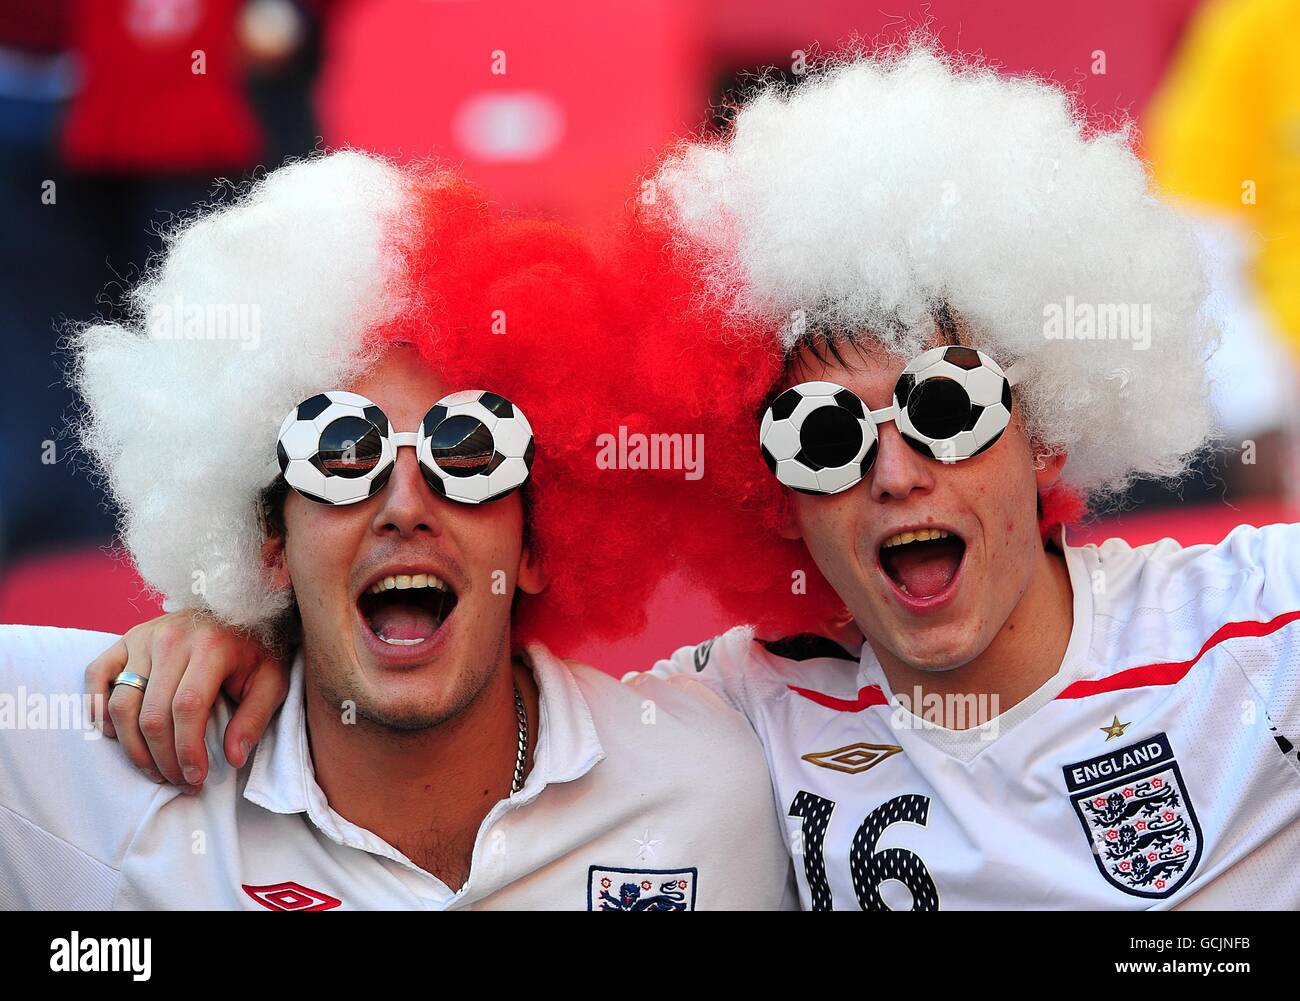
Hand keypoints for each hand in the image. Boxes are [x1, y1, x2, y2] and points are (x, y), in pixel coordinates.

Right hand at [85, 610, 288, 789]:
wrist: (239, 610)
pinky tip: (115, 734)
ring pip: (122, 703)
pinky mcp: (126, 638)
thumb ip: (255, 719)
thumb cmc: (255, 652)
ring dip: (132, 746)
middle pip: (152, 713)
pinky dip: (97, 707)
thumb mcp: (272, 681)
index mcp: (212, 647)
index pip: (187, 709)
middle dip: (162, 758)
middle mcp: (173, 639)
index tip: (195, 778)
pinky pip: (97, 674)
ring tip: (153, 768)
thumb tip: (233, 758)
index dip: (187, 750)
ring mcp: (145, 637)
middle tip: (176, 779)